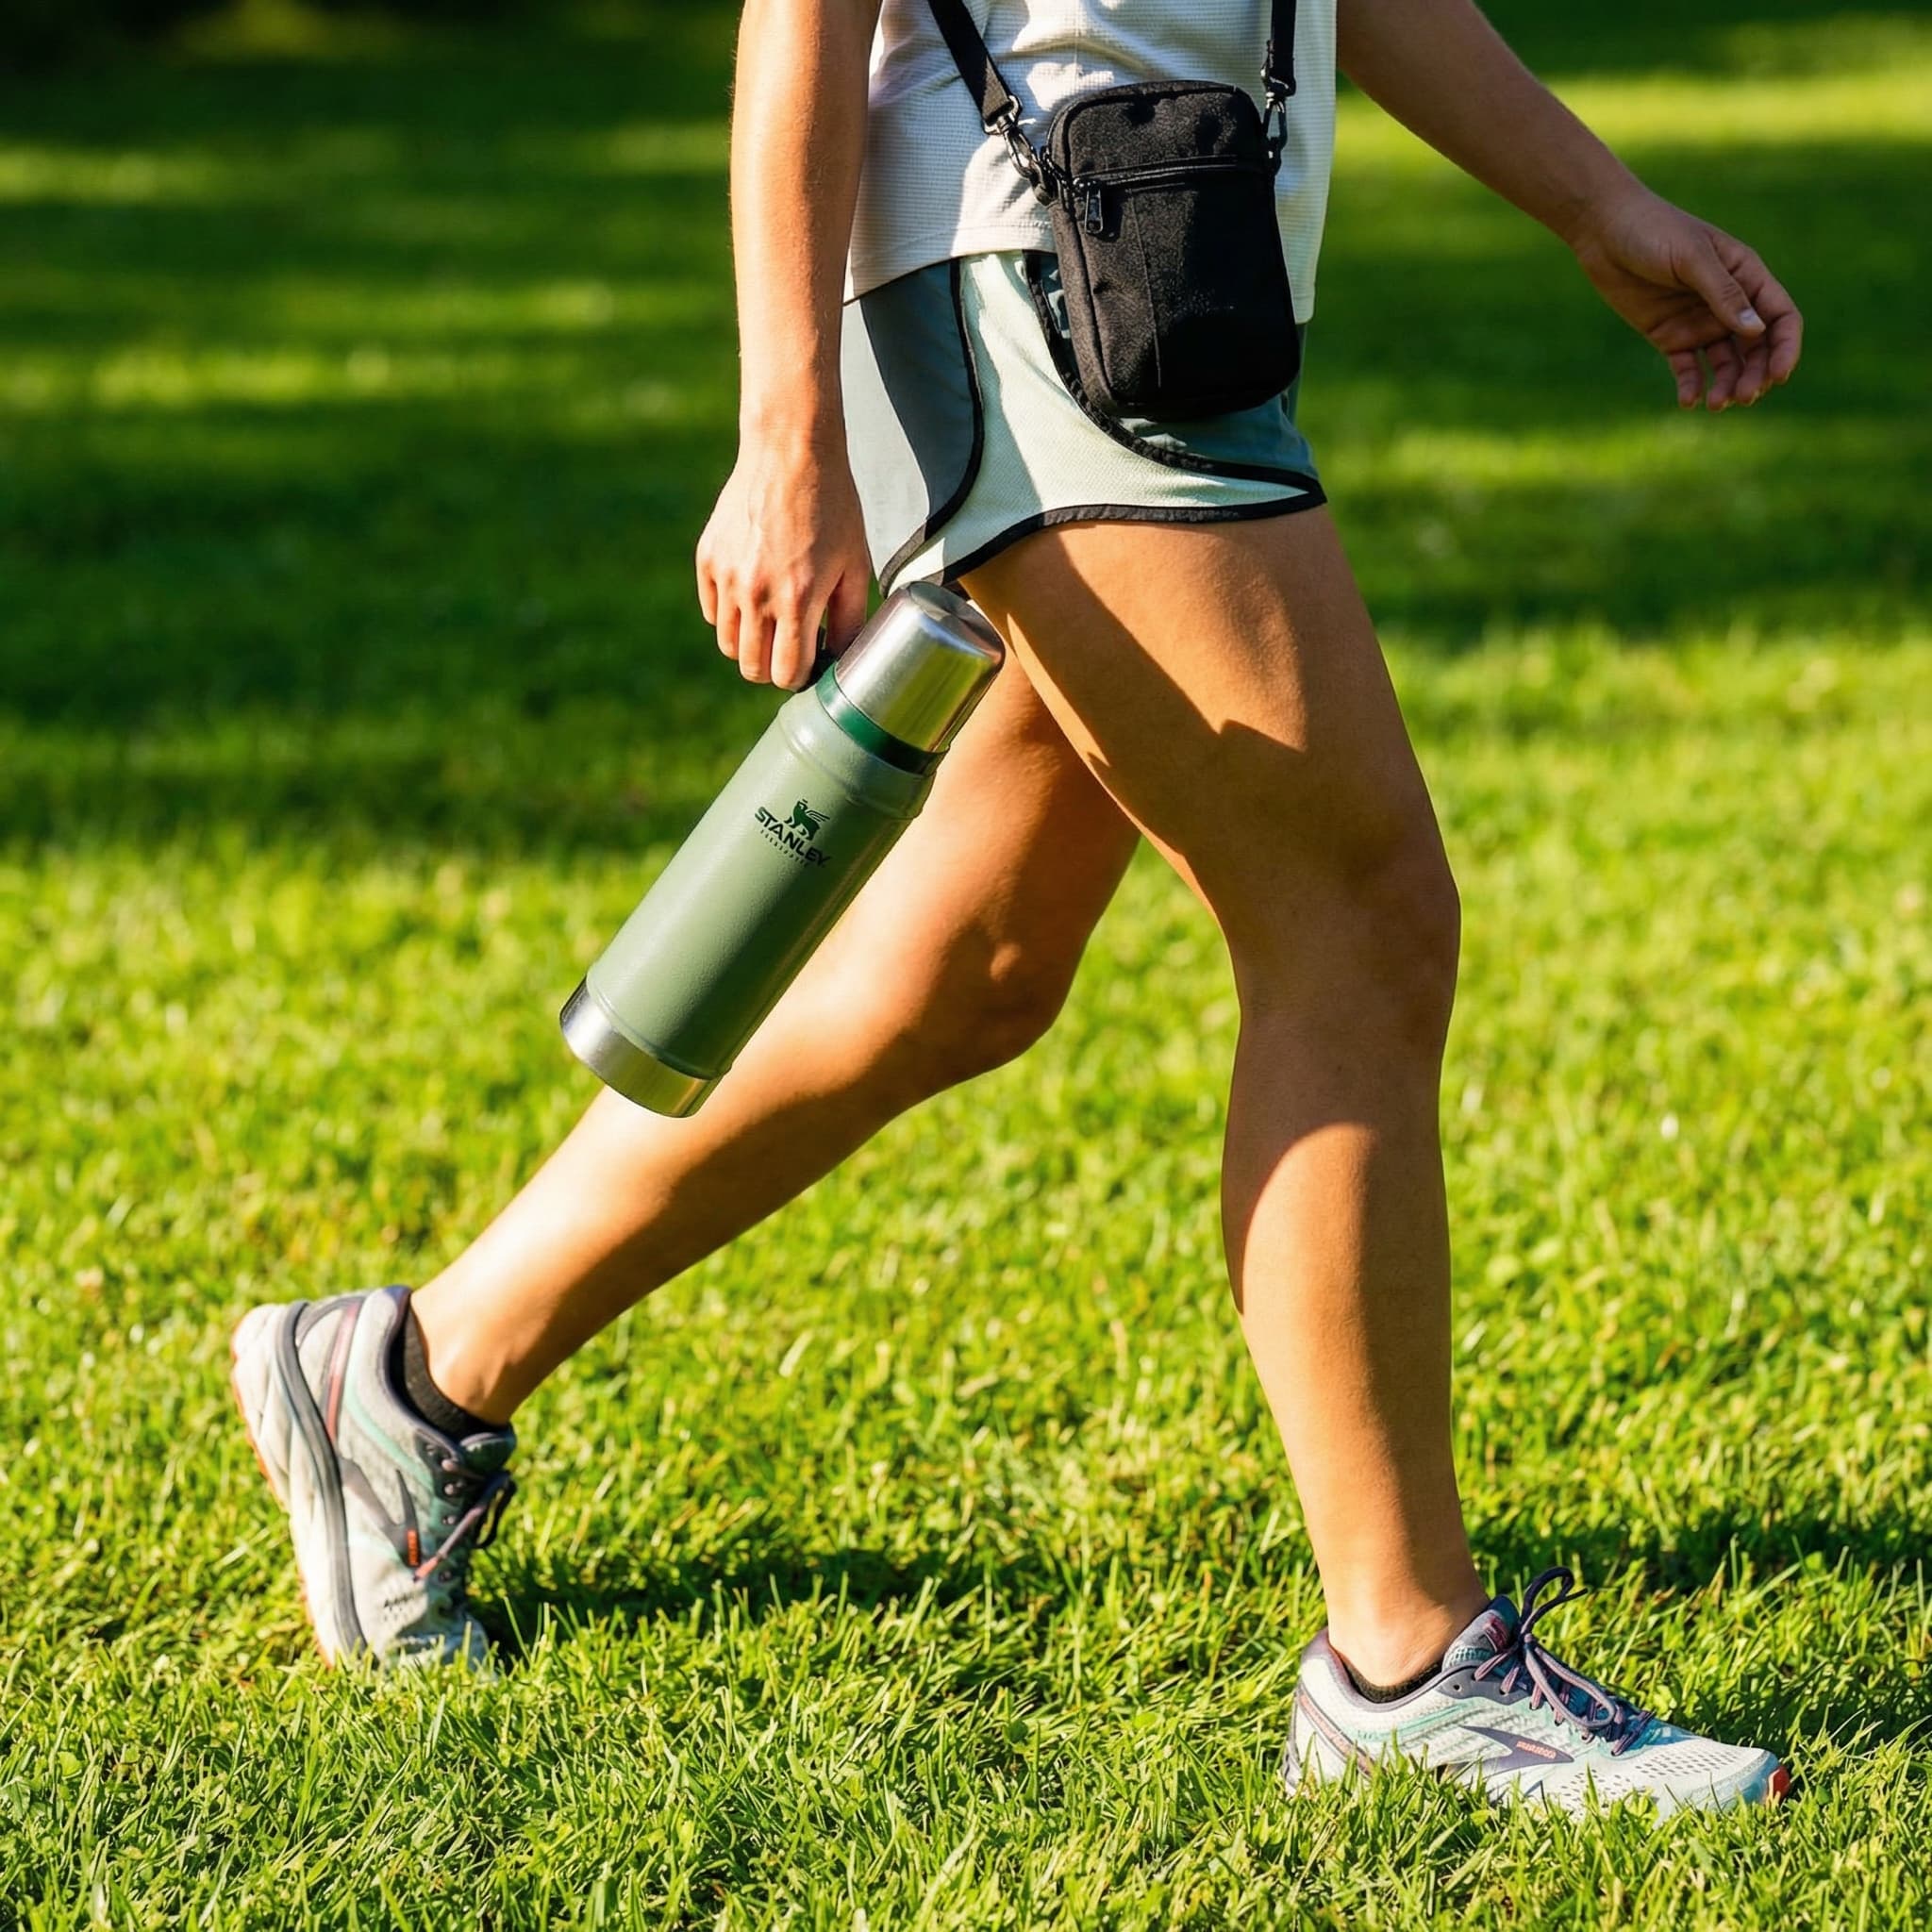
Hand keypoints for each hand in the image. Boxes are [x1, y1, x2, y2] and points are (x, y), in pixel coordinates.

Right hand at [695, 426, 872, 689]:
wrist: (790, 453)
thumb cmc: (832, 509)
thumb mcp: (855, 565)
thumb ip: (850, 620)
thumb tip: (842, 661)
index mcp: (798, 600)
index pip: (787, 673)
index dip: (800, 676)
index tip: (809, 665)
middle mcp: (756, 594)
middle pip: (752, 668)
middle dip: (773, 668)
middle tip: (790, 650)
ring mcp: (727, 577)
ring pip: (727, 644)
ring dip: (750, 644)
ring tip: (771, 624)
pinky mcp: (708, 558)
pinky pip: (713, 611)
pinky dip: (730, 614)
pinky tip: (753, 595)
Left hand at [1569, 187, 1802, 410]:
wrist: (1605, 232)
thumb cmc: (1654, 232)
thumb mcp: (1691, 259)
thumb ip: (1723, 293)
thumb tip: (1756, 331)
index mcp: (1746, 276)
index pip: (1779, 317)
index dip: (1784, 348)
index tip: (1778, 376)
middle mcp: (1728, 303)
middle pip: (1756, 348)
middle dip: (1755, 375)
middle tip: (1742, 397)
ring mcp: (1699, 321)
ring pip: (1725, 363)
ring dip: (1727, 385)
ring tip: (1716, 404)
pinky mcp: (1670, 337)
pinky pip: (1688, 368)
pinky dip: (1691, 386)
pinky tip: (1689, 401)